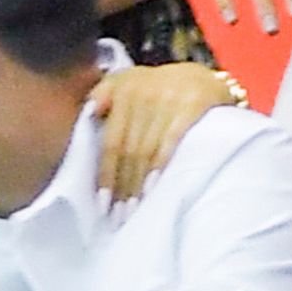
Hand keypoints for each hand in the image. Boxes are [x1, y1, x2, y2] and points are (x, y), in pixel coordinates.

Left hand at [90, 63, 234, 220]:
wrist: (203, 75)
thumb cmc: (157, 87)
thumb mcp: (128, 80)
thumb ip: (105, 93)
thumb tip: (89, 112)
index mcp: (123, 90)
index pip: (111, 141)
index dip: (106, 173)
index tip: (102, 202)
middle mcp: (142, 94)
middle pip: (128, 150)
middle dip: (122, 185)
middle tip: (118, 215)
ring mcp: (167, 100)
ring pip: (146, 150)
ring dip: (138, 183)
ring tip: (134, 209)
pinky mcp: (192, 105)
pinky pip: (171, 140)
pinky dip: (160, 165)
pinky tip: (154, 186)